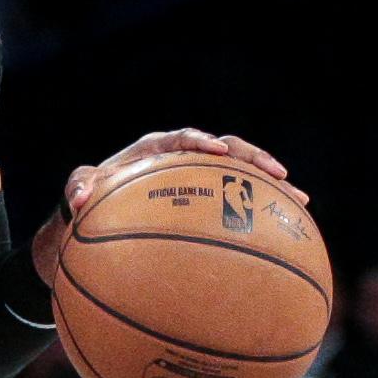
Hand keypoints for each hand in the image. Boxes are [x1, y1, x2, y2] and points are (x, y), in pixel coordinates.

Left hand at [34, 127, 295, 287]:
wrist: (96, 229)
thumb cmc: (86, 209)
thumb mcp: (77, 198)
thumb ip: (77, 189)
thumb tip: (78, 199)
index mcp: (155, 151)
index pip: (181, 139)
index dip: (200, 142)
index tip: (216, 151)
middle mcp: (183, 162)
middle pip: (226, 152)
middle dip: (252, 159)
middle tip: (277, 172)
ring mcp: (199, 184)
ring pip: (241, 179)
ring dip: (269, 188)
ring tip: (300, 200)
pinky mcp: (209, 206)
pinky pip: (239, 208)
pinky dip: (262, 218)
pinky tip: (290, 237)